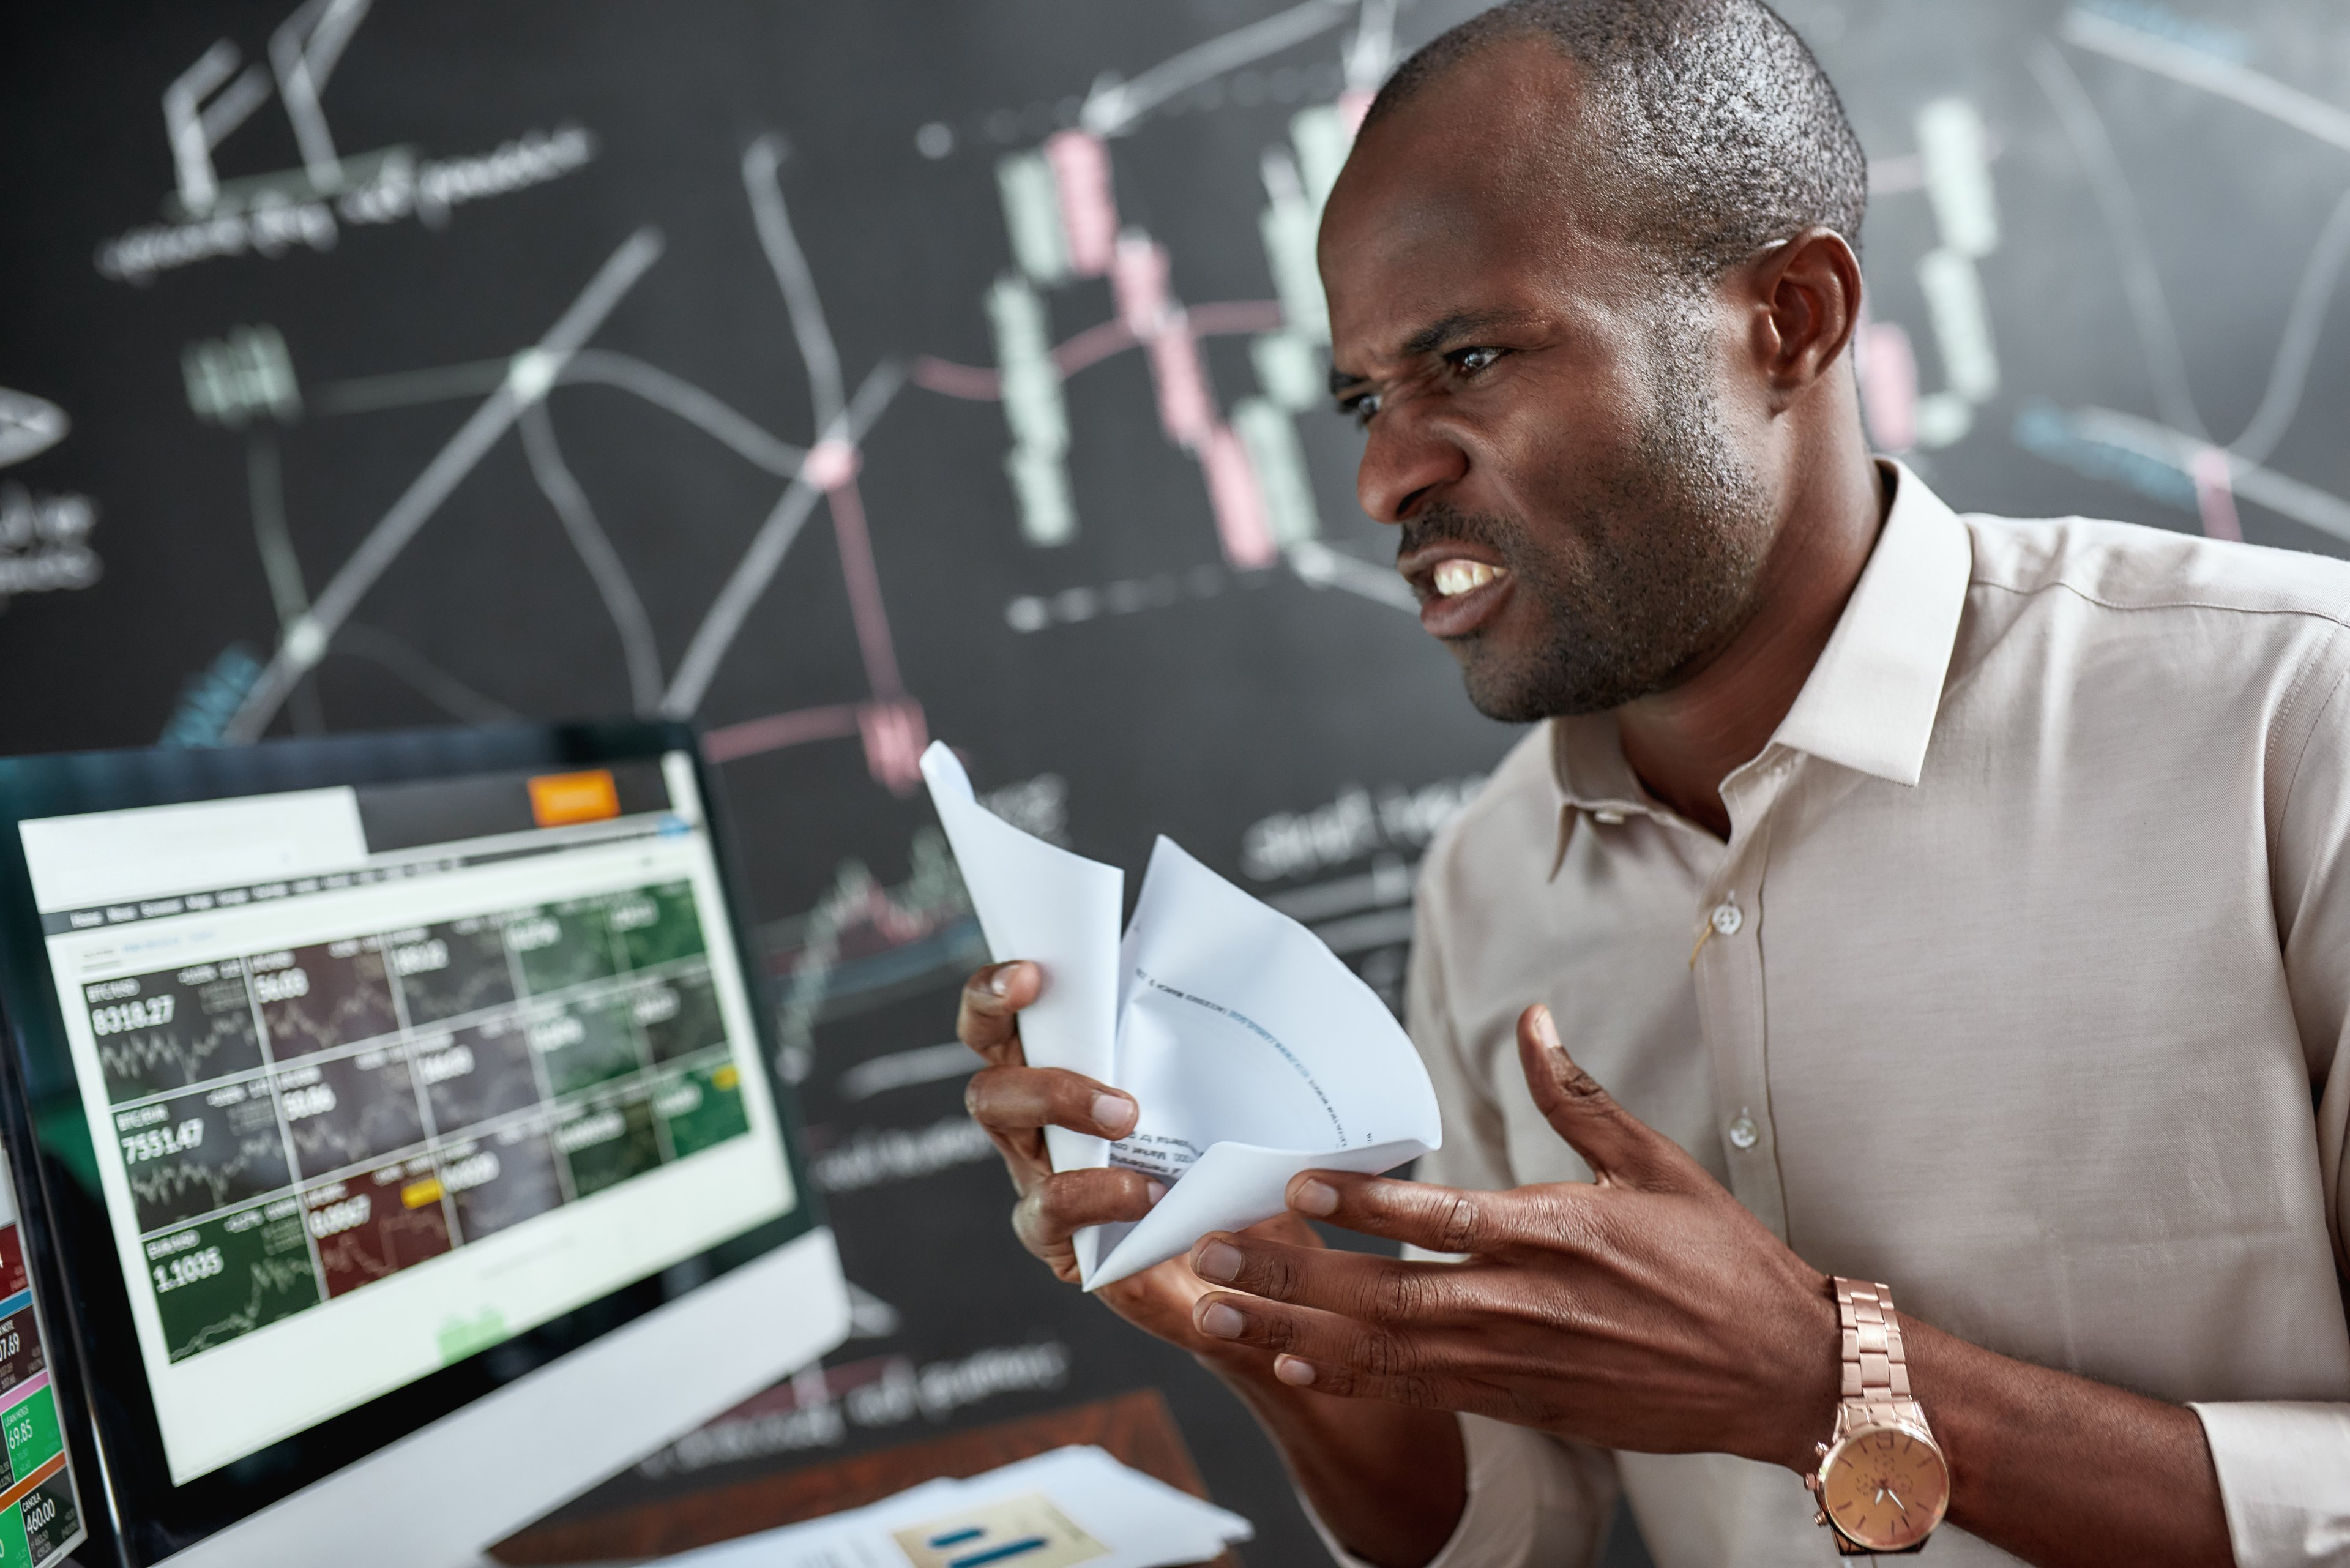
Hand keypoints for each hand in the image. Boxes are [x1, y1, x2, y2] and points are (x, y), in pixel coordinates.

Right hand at [956, 960, 1320, 1365]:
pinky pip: (1048, 1208)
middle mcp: (1031, 1121)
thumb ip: (1189, 1041)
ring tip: (1129, 1123)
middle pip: (989, 1086)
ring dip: (1063, 1116)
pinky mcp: (1052, 1234)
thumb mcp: (1205, 1091)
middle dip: (1040, 1080)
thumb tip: (1216, 977)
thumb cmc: (1213, 1155)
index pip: (1000, 1021)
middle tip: (1112, 1091)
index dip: (996, 991)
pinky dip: (1098, 1195)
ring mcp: (1036, 1177)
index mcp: (1055, 1069)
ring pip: (1008, 1142)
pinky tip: (1148, 1194)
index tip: (1034, 974)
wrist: (1233, 1251)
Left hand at [1182, 1002, 1841, 1470]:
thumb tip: (1531, 1021)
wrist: (1781, 1373)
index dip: (1364, 1201)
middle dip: (1291, 1274)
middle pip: (1385, 1291)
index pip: (1441, 1215)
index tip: (1297, 1183)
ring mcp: (1516, 1361)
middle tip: (1213, 1255)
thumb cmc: (1722, 1265)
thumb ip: (1576, 1097)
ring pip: (1384, 1350)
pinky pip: (1417, 1391)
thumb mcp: (1656, 1164)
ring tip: (1217, 1312)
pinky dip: (1349, 1378)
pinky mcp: (1520, 1401)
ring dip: (1294, 1329)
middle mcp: (1523, 1303)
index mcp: (1556, 1233)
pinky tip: (1292, 1364)